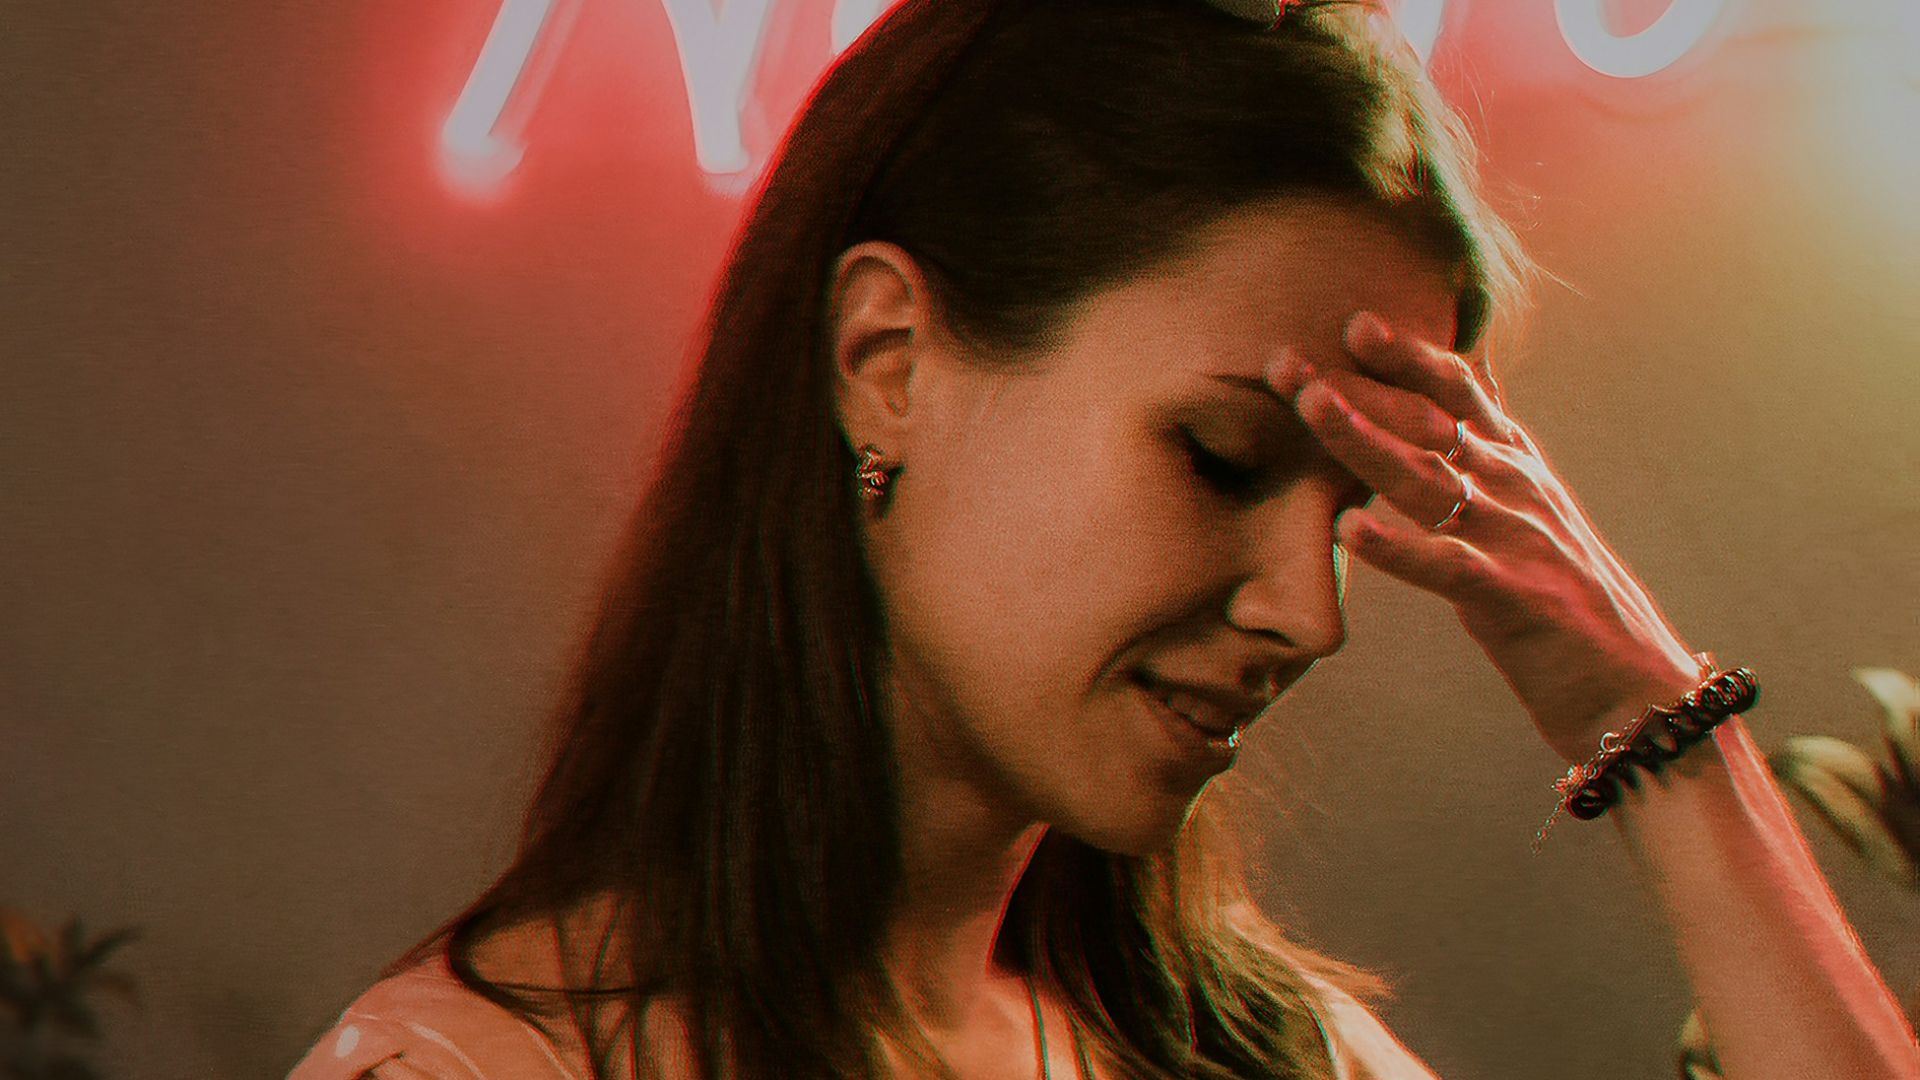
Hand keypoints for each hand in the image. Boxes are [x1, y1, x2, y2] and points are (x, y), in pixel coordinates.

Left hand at [1269, 312, 1702, 761]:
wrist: (1639, 692)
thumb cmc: (1569, 608)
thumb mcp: (1531, 520)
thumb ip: (1493, 464)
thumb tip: (1467, 403)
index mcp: (1519, 469)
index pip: (1461, 393)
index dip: (1410, 355)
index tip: (1355, 323)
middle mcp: (1518, 490)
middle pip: (1427, 422)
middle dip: (1355, 386)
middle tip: (1284, 359)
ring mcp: (1518, 540)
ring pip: (1428, 477)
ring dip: (1364, 439)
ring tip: (1310, 406)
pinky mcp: (1515, 599)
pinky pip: (1448, 565)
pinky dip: (1398, 546)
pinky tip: (1351, 527)